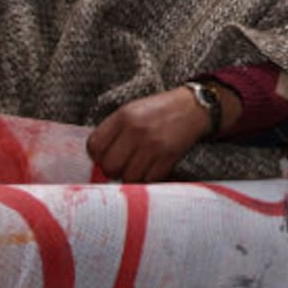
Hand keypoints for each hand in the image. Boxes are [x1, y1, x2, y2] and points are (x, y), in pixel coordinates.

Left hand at [87, 87, 209, 181]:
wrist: (193, 108)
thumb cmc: (159, 111)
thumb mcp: (132, 111)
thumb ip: (114, 131)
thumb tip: (99, 159)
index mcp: (124, 116)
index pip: (94, 146)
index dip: (97, 156)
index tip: (106, 155)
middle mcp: (136, 130)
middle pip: (110, 166)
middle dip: (113, 169)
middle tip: (122, 165)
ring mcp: (153, 144)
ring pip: (128, 177)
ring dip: (131, 176)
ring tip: (137, 167)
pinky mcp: (168, 156)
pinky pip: (149, 179)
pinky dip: (148, 178)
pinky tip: (151, 168)